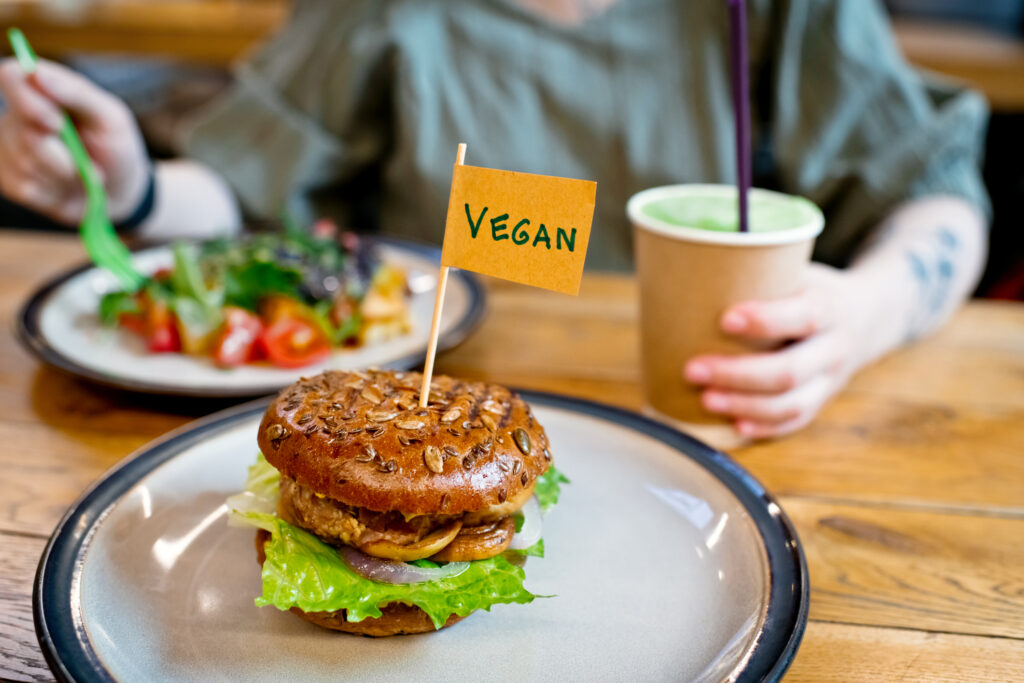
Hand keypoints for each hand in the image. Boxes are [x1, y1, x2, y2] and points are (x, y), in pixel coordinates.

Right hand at [0, 59, 148, 224]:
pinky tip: (68, 186)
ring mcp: (11, 148)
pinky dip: (57, 192)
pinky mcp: (12, 181)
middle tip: (86, 160)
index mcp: (43, 89)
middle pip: (22, 130)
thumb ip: (75, 93)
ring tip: (83, 171)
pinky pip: (27, 189)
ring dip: (66, 174)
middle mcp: (19, 115)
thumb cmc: (116, 147)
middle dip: (62, 152)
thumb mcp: (110, 118)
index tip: (56, 123)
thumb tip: (35, 73)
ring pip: (26, 162)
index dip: (26, 99)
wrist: (120, 191)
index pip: (11, 77)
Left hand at [683, 263, 866, 438]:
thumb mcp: (797, 271)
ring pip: (791, 404)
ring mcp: (829, 381)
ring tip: (705, 399)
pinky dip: (764, 428)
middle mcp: (834, 349)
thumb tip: (690, 267)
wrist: (864, 318)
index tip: (724, 319)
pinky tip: (734, 426)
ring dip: (745, 406)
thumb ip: (759, 272)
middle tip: (692, 370)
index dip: (765, 321)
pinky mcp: (820, 403)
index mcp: (828, 309)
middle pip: (789, 371)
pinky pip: (794, 423)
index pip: (802, 317)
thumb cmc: (808, 290)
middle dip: (737, 375)